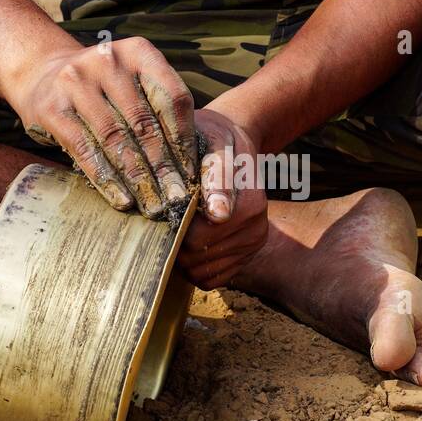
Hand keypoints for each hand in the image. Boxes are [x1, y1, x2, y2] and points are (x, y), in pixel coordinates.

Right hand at [10, 37, 195, 218]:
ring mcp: (76, 82)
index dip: (185, 139)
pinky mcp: (51, 107)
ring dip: (138, 178)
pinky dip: (106, 178)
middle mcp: (107, 61)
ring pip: (115, 138)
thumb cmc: (103, 88)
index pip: (172, 98)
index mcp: (138, 52)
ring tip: (154, 205)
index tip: (191, 173)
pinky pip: (84, 149)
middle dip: (164, 166)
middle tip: (177, 200)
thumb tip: (190, 167)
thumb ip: (159, 110)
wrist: (41, 73)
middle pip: (144, 122)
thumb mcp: (133, 83)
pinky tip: (122, 199)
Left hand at [178, 109, 268, 288]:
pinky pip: (209, 280)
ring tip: (178, 225)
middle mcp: (257, 230)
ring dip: (181, 256)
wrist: (232, 146)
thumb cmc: (213, 140)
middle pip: (196, 258)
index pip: (198, 238)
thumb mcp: (212, 144)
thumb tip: (219, 214)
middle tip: (166, 215)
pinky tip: (188, 242)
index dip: (173, 227)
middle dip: (174, 240)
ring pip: (200, 273)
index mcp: (251, 204)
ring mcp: (252, 248)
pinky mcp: (244, 259)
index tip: (164, 206)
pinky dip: (192, 267)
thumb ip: (215, 176)